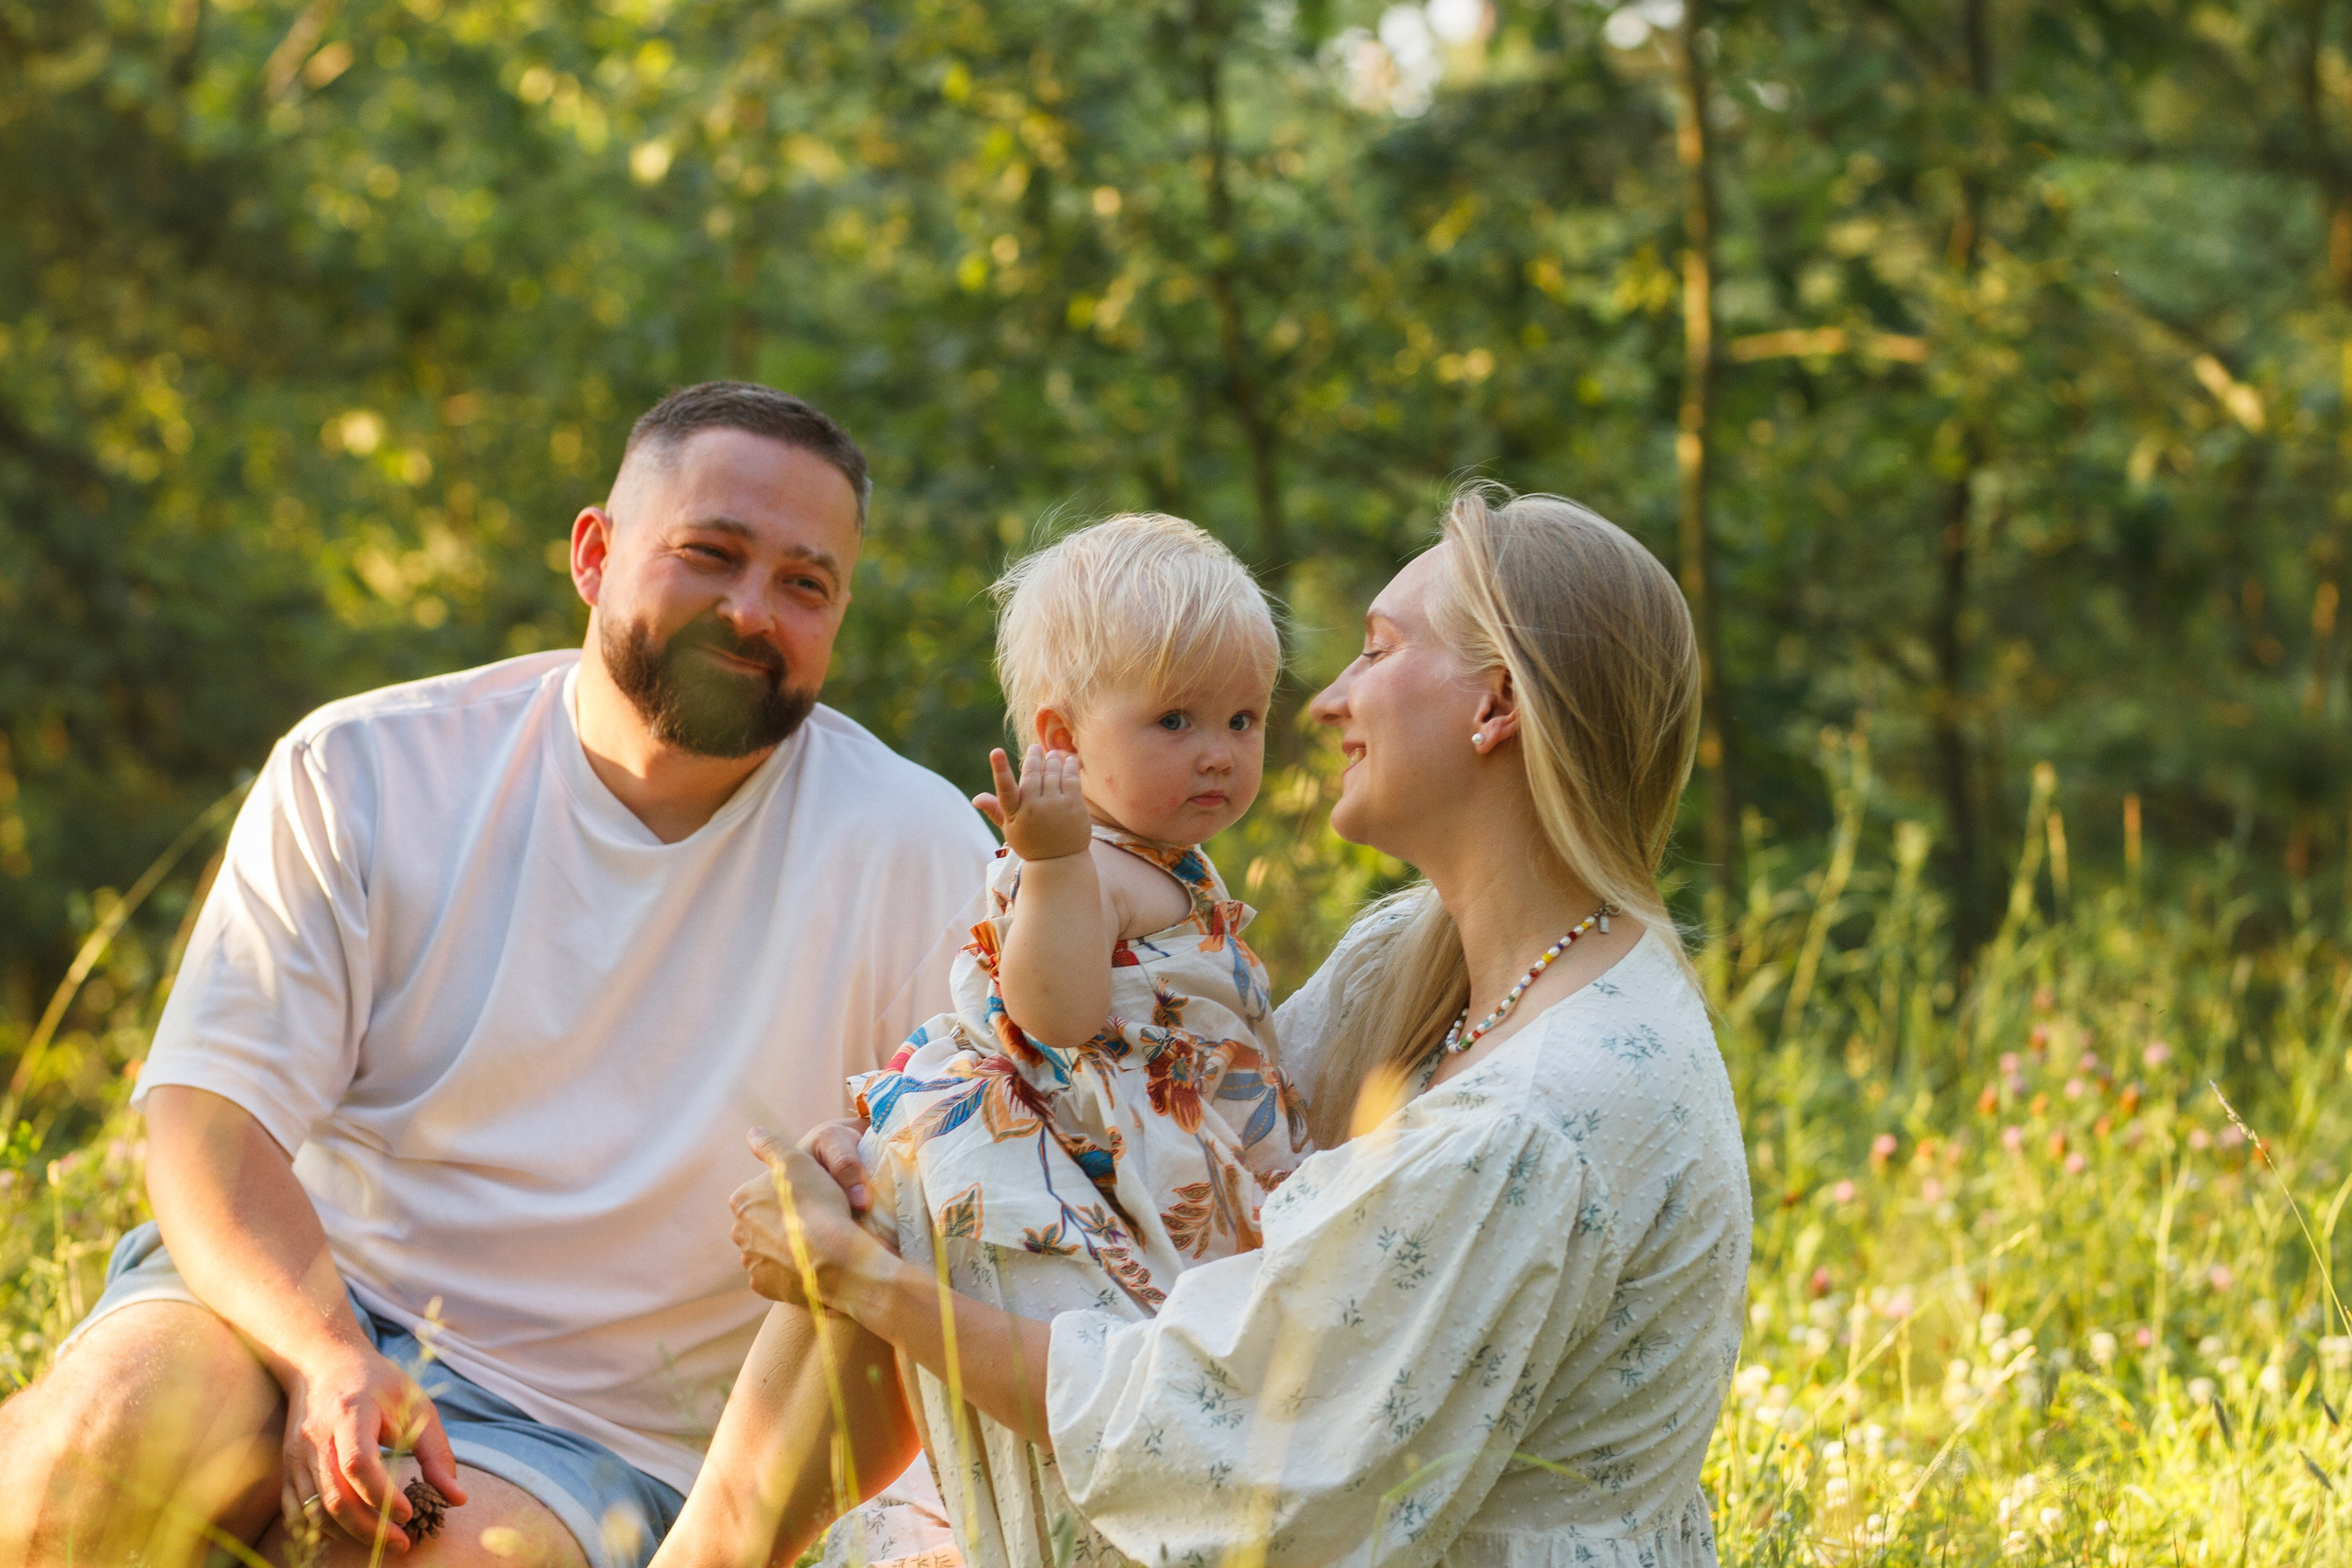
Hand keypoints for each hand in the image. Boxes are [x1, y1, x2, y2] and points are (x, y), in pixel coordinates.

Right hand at [277, 1342, 466, 1549]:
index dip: (383, 1495)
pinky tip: (350, 1533)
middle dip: (370, 1529)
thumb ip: (436, 1452)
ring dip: (349, 1534)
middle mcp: (316, 1437)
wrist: (324, 1364)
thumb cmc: (377, 1383)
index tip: (411, 1513)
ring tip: (384, 1541)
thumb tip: (457, 1499)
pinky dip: (322, 1530)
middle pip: (336, 1497)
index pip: (359, 1464)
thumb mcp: (416, 1406)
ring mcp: (296, 1455)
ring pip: (315, 1511)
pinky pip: (297, 1511)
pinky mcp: (287, 1468)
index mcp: (350, 1413)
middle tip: (403, 1543)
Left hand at [730, 1127, 883, 1309]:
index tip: (809, 1197)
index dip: (787, 1194)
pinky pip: (778, 1275)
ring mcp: (751, 1263)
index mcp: (742, 1202)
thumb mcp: (796, 1160)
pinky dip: (791, 1271)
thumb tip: (752, 1133)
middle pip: (763, 1223)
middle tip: (814, 1220)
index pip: (762, 1194)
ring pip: (770, 1250)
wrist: (837, 1258)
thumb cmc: (818, 1203)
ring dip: (786, 1247)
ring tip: (817, 1244)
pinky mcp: (765, 1287)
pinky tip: (812, 1264)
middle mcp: (739, 1233)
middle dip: (782, 1222)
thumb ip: (770, 1145)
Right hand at [972, 745, 1091, 861]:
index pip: (1004, 789)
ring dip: (1052, 759)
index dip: (999, 769)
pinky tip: (1067, 760)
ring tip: (1051, 755)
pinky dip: (1069, 765)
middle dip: (1034, 757)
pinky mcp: (1074, 805)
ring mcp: (1055, 806)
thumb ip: (995, 810)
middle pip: (1032, 775)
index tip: (995, 751)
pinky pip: (1071, 778)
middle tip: (1035, 748)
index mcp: (1014, 814)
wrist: (1060, 862)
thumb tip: (976, 799)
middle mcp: (1034, 808)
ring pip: (1052, 773)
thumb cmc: (1031, 843)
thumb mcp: (1009, 829)